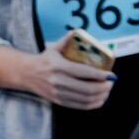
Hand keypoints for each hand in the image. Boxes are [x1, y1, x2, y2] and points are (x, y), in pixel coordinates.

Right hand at [0, 33, 115, 109]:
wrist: (26, 74)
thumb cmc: (43, 60)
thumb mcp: (53, 48)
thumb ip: (66, 41)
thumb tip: (77, 32)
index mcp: (58, 66)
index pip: (84, 72)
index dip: (100, 75)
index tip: (111, 75)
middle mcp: (58, 81)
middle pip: (87, 88)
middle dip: (104, 87)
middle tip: (111, 83)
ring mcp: (58, 92)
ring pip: (85, 98)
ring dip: (100, 96)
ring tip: (107, 91)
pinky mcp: (58, 101)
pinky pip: (79, 106)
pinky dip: (93, 104)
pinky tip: (100, 100)